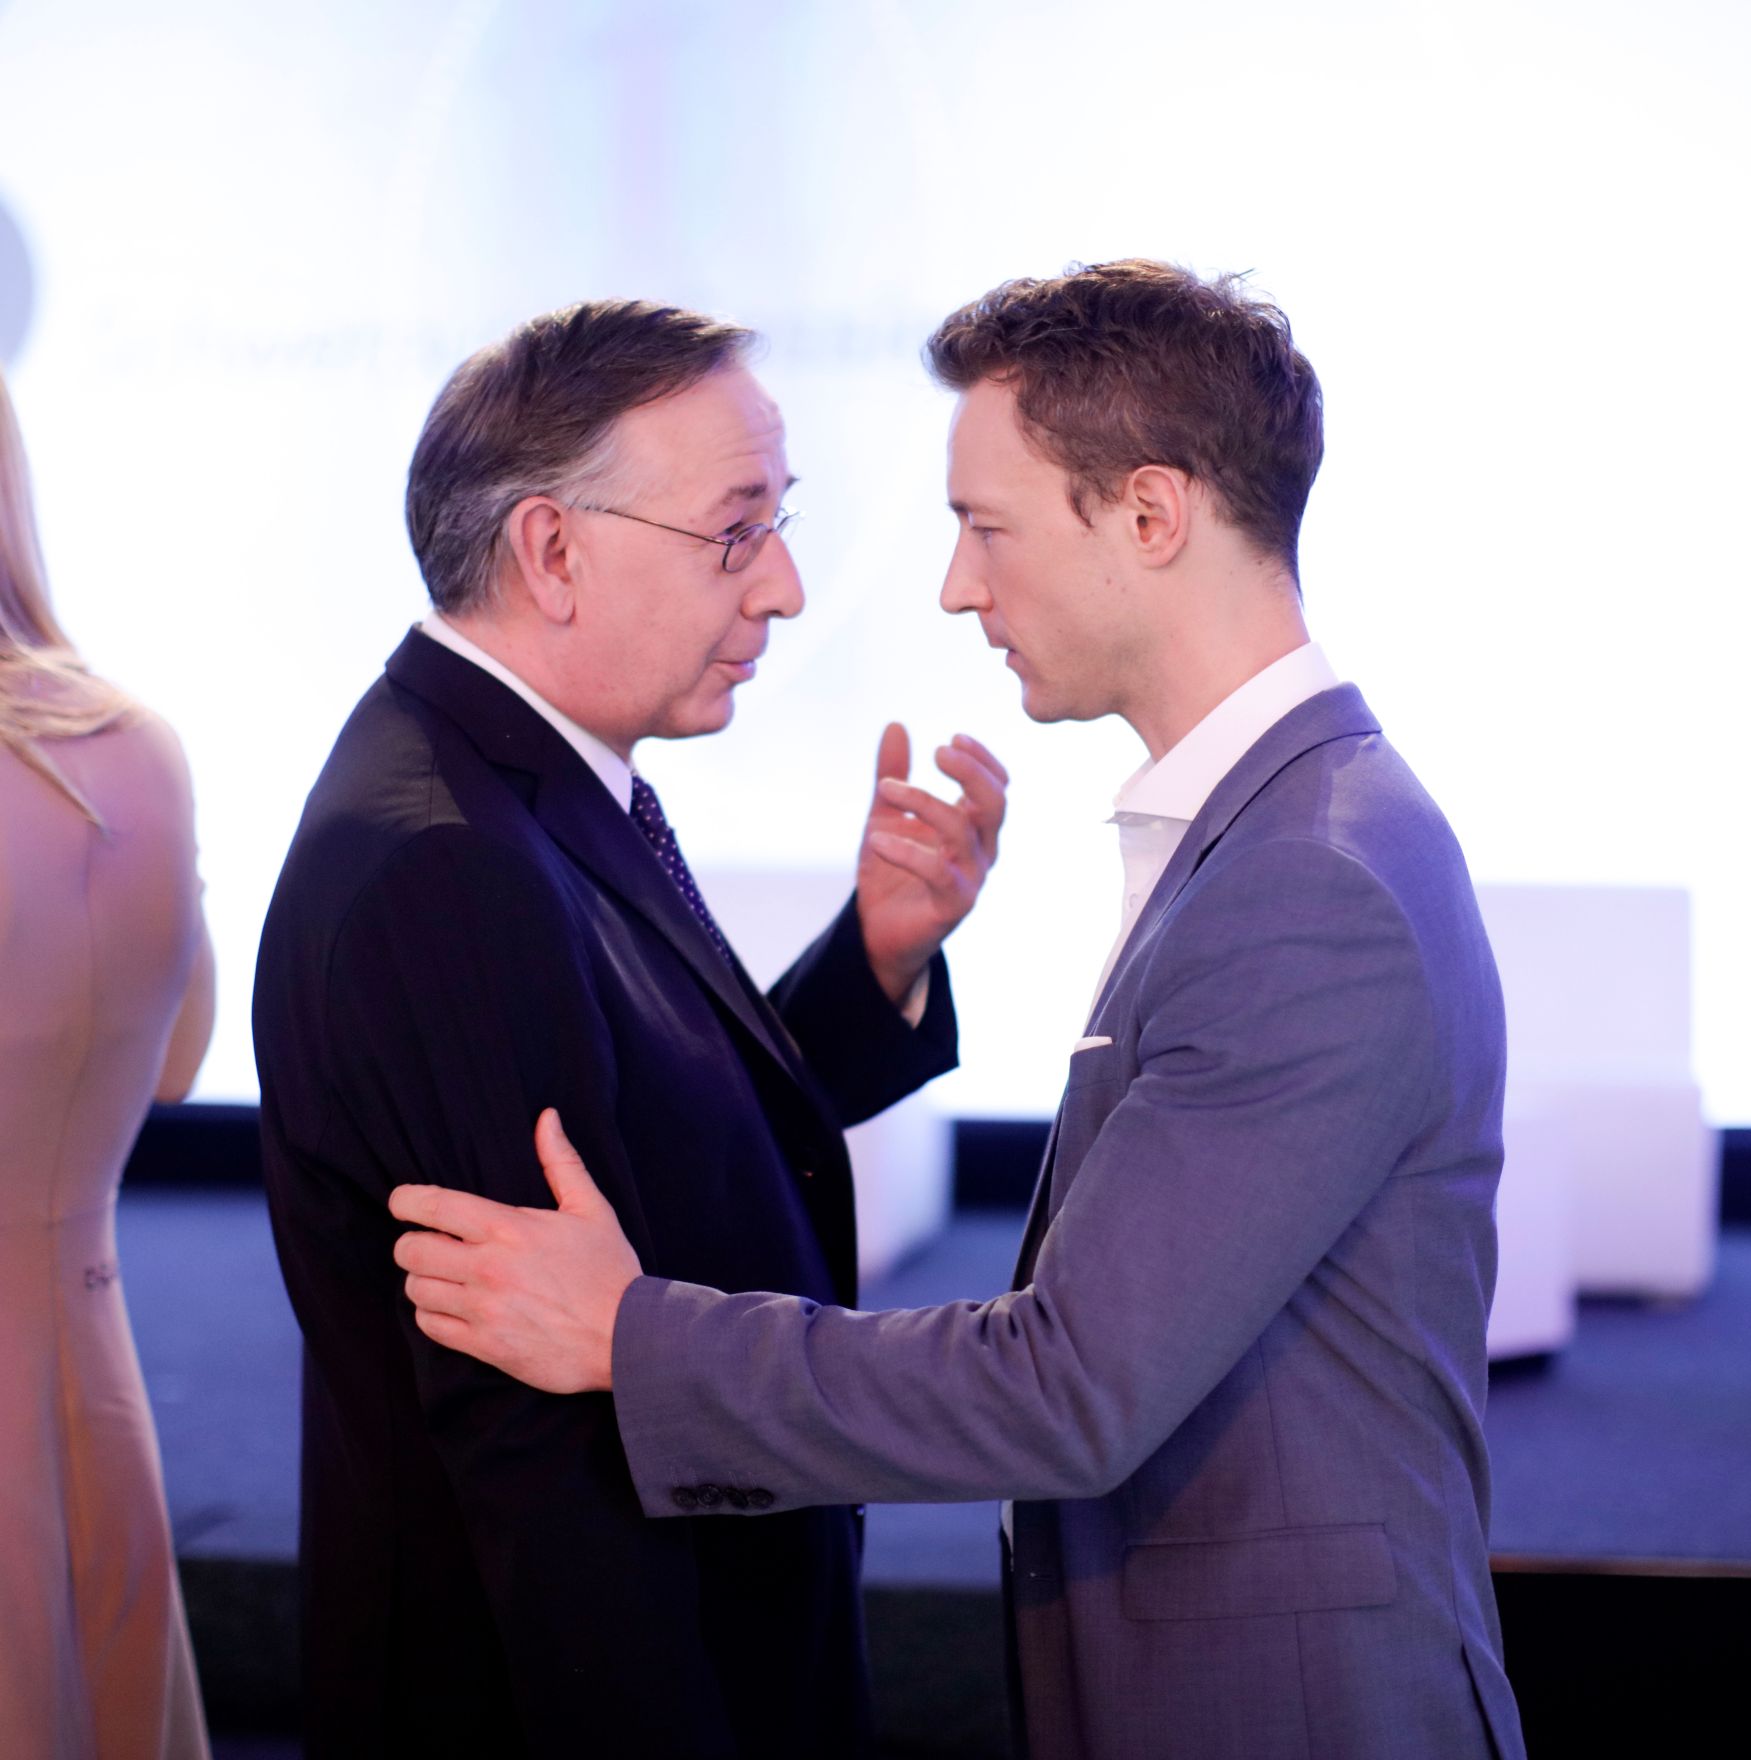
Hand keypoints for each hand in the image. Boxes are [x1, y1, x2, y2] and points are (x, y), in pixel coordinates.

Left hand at [388, 1110, 638, 1393]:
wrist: (626, 1339)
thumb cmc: (610, 1271)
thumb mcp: (592, 1209)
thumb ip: (561, 1161)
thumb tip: (547, 1118)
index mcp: (509, 1228)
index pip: (435, 1206)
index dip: (406, 1200)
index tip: (401, 1201)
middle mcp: (488, 1268)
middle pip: (411, 1250)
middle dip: (413, 1242)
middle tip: (430, 1242)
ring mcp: (483, 1309)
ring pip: (415, 1288)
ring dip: (423, 1279)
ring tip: (443, 1275)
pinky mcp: (484, 1345)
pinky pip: (429, 1325)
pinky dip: (432, 1314)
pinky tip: (452, 1305)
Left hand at [856, 723, 1006, 1005]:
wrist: (876, 931)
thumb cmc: (890, 872)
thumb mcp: (885, 815)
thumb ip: (892, 774)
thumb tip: (895, 725)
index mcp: (973, 827)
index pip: (996, 787)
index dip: (982, 761)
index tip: (953, 738)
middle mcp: (980, 851)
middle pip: (994, 804)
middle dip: (971, 773)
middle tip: (939, 752)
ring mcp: (971, 879)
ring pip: (963, 832)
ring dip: (925, 803)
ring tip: (886, 789)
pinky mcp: (953, 906)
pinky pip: (938, 872)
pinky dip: (907, 851)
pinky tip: (875, 839)